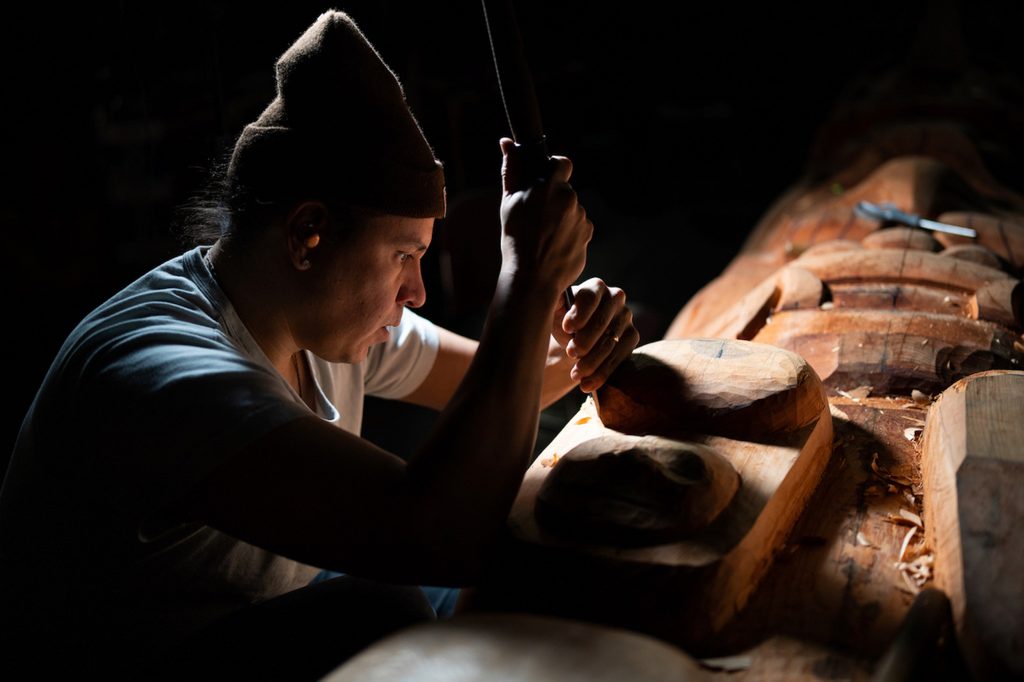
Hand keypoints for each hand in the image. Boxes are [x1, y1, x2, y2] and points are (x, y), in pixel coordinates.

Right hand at [498, 138, 592, 297]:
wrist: (532, 278)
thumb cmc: (515, 240)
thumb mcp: (508, 204)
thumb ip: (511, 170)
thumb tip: (507, 143)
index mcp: (549, 186)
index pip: (562, 163)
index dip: (555, 168)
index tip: (546, 179)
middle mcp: (569, 198)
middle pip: (566, 189)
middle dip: (555, 198)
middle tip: (538, 217)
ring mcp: (581, 217)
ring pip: (572, 209)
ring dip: (562, 216)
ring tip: (544, 235)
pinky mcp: (588, 233)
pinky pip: (579, 226)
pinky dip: (570, 232)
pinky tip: (554, 244)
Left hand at [552, 278, 639, 391]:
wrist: (574, 338)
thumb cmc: (562, 320)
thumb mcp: (553, 312)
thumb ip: (553, 304)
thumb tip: (555, 300)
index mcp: (595, 287)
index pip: (590, 297)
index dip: (579, 313)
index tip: (567, 328)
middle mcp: (615, 298)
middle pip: (602, 322)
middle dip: (585, 341)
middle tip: (570, 353)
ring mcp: (626, 317)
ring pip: (610, 343)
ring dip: (592, 362)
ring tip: (575, 374)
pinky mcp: (632, 336)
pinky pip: (619, 357)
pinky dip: (602, 373)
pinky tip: (587, 384)